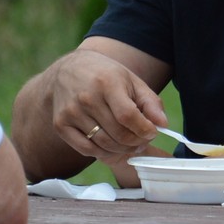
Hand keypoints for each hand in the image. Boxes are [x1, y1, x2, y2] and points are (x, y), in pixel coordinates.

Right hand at [49, 49, 165, 160]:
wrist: (68, 70)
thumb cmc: (106, 76)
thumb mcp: (132, 81)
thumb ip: (150, 102)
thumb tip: (162, 125)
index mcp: (107, 83)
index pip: (128, 116)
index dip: (144, 129)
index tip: (152, 132)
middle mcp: (86, 98)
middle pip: (117, 133)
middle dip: (136, 142)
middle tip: (143, 140)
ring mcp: (71, 112)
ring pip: (103, 144)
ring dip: (122, 149)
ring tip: (130, 144)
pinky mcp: (60, 124)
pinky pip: (86, 149)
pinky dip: (103, 152)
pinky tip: (111, 146)